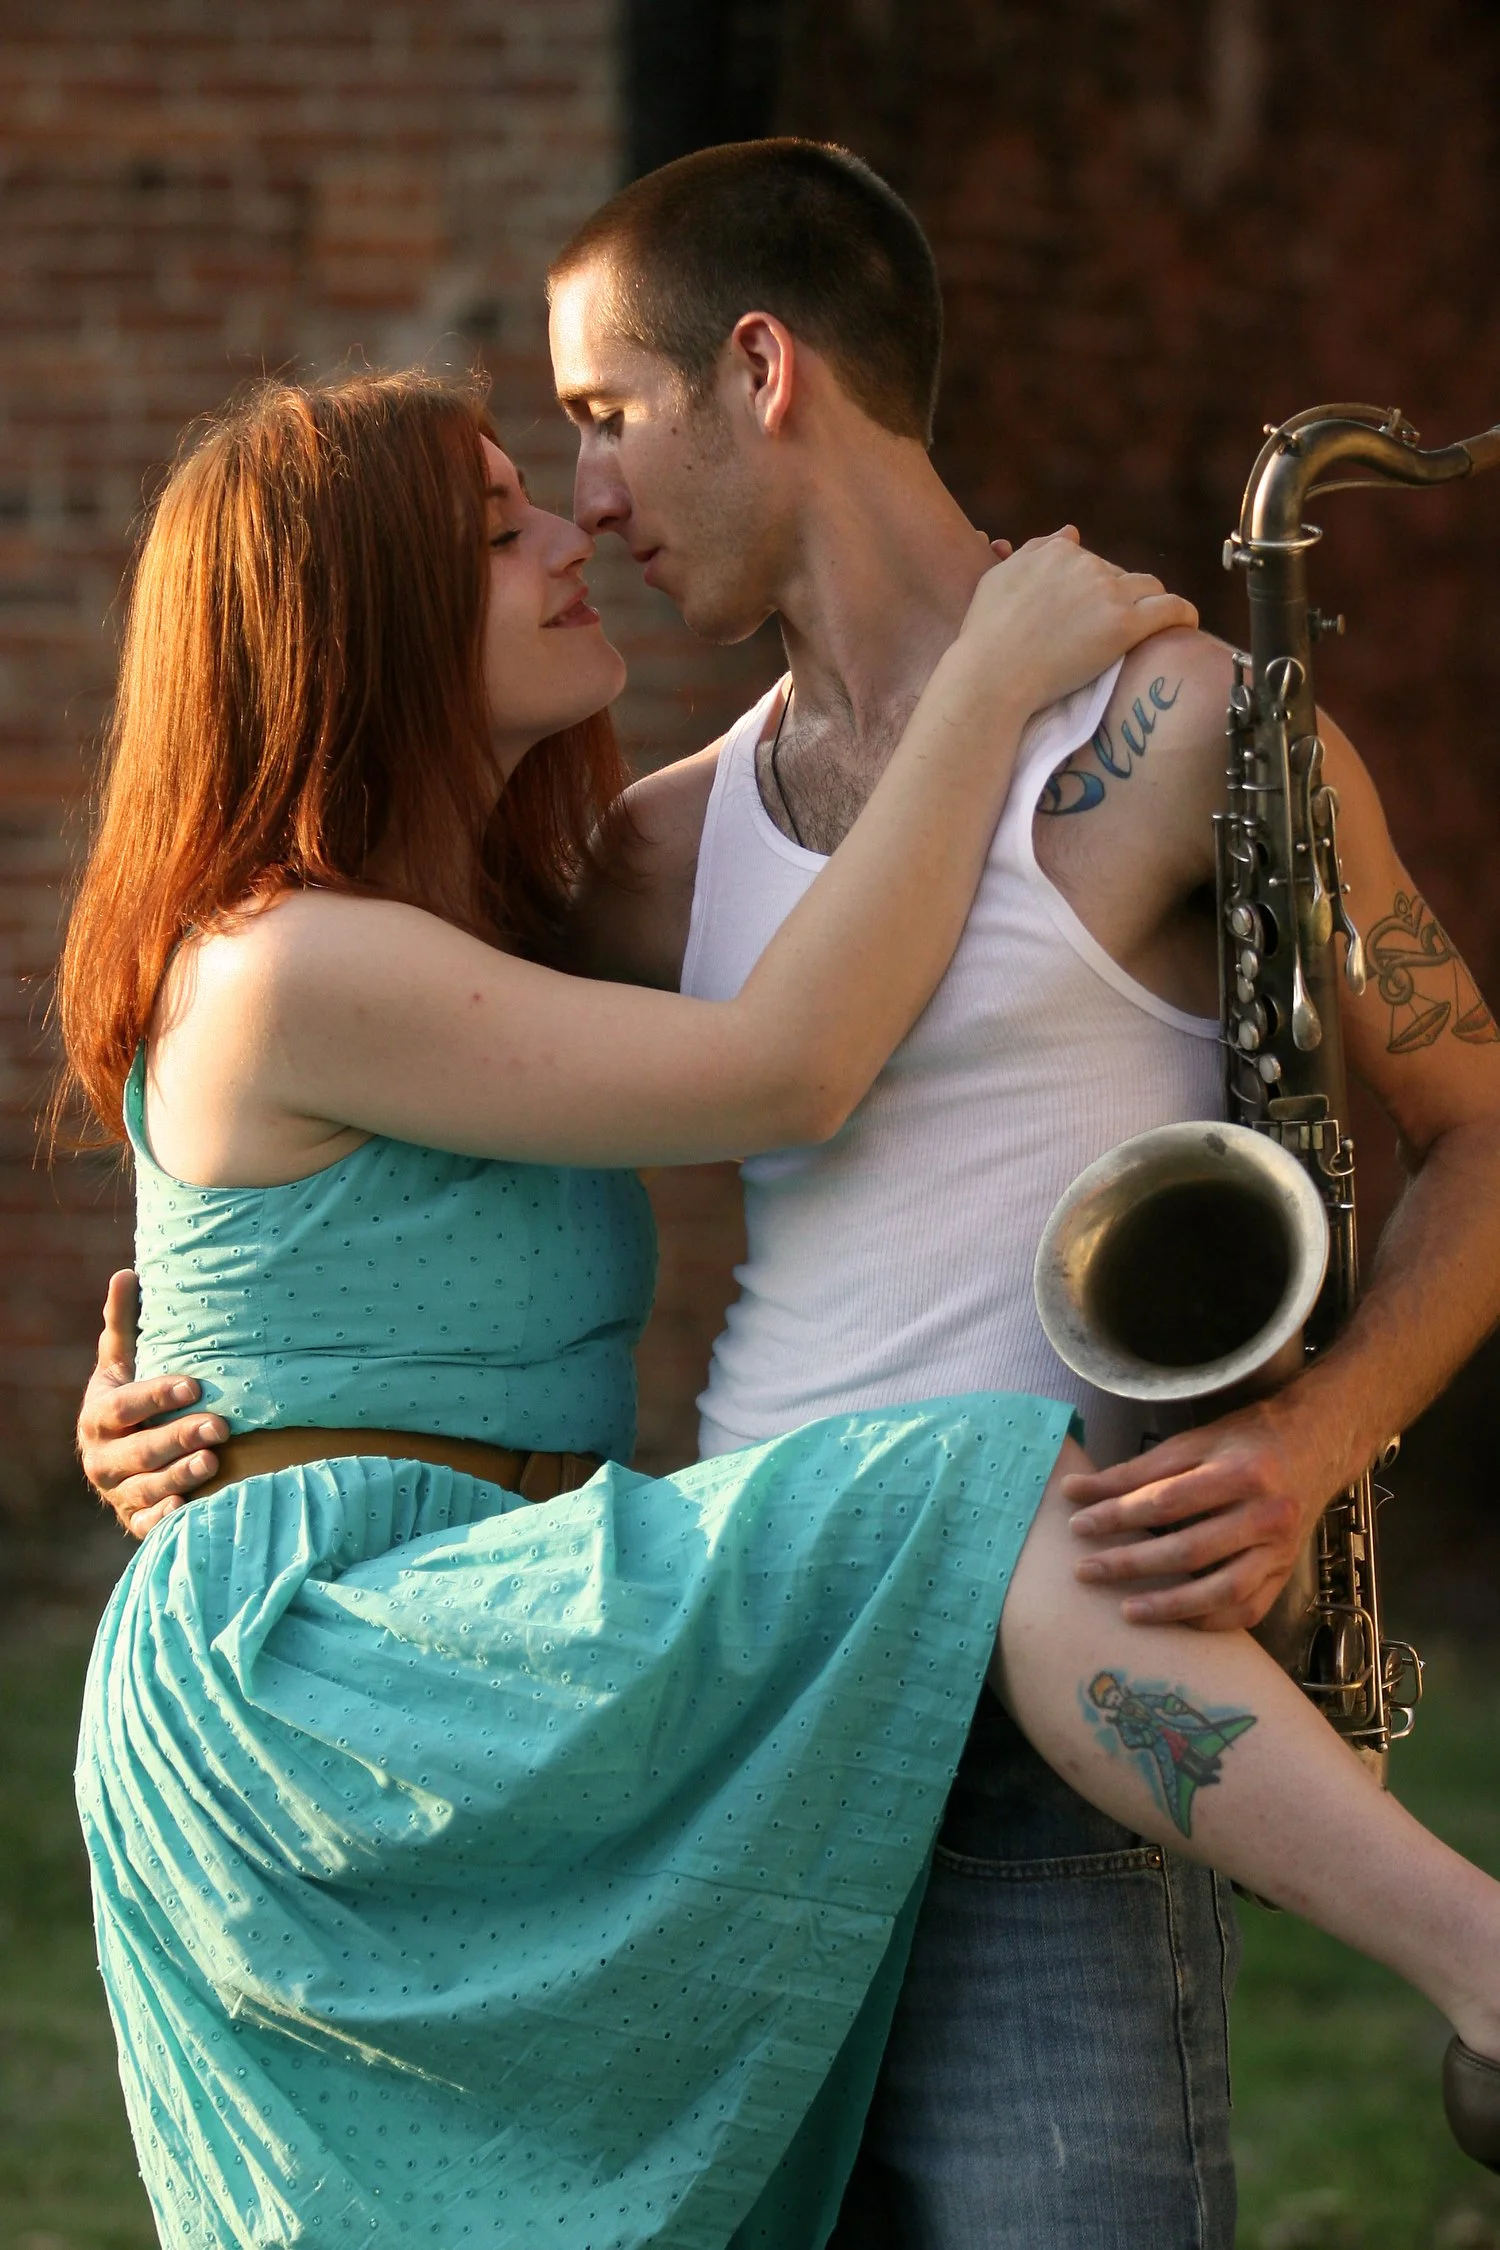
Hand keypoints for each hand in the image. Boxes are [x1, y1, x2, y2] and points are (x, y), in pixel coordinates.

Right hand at [78, 1271, 223, 1538]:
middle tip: (220, 1426)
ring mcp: (120, 1493)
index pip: (125, 1407)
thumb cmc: (132, 1403)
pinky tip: (191, 1509)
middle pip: (139, 1450)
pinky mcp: (136, 1521)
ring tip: (213, 1461)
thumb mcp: (123, 1366)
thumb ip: (124, 1326)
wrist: (122, 1463)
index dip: (157, 1396)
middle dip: (178, 1437)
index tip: (194, 1384)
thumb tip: (126, 1274)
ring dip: (180, 1477)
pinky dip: (167, 1519)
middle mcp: (103, 1458)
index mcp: (99, 1416)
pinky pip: (148, 1525)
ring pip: (147, 1488)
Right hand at [956, 529, 1197, 716]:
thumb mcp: (999, 578)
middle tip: (1110, 634)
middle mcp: (1086, 564)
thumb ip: (1035, 551)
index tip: (1091, 614)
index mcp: (1058, 551)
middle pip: (1122, 577)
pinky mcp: (1125, 625)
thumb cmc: (986, 635)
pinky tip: (1188, 625)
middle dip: (1120, 601)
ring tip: (1151, 630)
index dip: (1094, 591)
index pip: (1093, 563)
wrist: (992, 675)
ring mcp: (1108, 593)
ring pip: (1151, 589)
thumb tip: (1071, 532)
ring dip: (1152, 606)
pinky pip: (1172, 609)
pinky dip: (1184, 615)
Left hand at [1060, 1396, 1351, 1629]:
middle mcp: (1268, 1514)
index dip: (1118, 1516)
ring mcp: (1281, 1550)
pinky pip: (1246, 1609)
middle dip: (1131, 1564)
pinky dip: (1208, 1620)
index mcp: (1242, 1472)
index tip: (1078, 1525)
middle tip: (1086, 1571)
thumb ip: (1134, 1471)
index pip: (1168, 1502)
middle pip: (1190, 1550)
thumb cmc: (1246, 1441)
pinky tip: (1173, 1620)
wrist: (1316, 1447)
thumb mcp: (1191, 1442)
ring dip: (1169, 1606)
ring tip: (1125, 1610)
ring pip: (1222, 1591)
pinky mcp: (1285, 1573)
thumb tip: (1074, 1490)